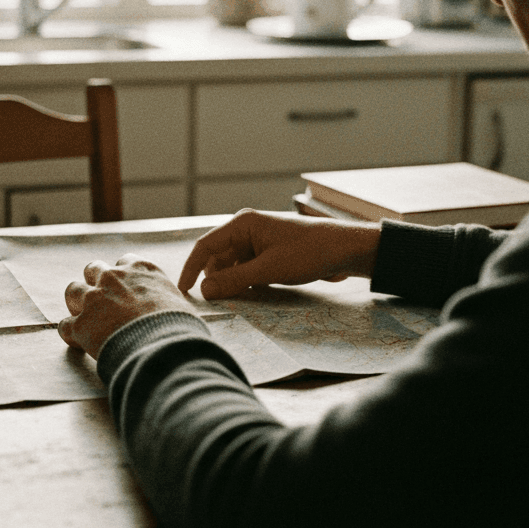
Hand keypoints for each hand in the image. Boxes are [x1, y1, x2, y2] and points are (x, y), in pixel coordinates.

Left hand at [58, 254, 197, 358]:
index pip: (125, 261)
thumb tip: (169, 312)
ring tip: (85, 319)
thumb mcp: (179, 303)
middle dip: (95, 283)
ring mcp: (94, 299)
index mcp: (141, 269)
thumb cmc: (179, 327)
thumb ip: (165, 299)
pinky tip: (79, 343)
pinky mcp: (81, 324)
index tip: (126, 290)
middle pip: (93, 269)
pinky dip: (71, 334)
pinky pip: (65, 325)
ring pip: (72, 290)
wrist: (163, 348)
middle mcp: (114, 277)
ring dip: (77, 303)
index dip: (123, 277)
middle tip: (102, 302)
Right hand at [178, 209, 381, 299]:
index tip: (183, 292)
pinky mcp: (268, 254)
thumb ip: (234, 280)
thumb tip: (204, 291)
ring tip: (240, 299)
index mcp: (243, 224)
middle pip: (217, 258)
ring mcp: (258, 242)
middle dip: (215, 280)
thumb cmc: (308, 253)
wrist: (345, 249)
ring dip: (232, 283)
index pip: (204, 246)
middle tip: (219, 302)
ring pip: (232, 266)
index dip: (191, 269)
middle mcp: (246, 230)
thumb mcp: (268, 270)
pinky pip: (246, 269)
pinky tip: (255, 293)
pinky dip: (246, 282)